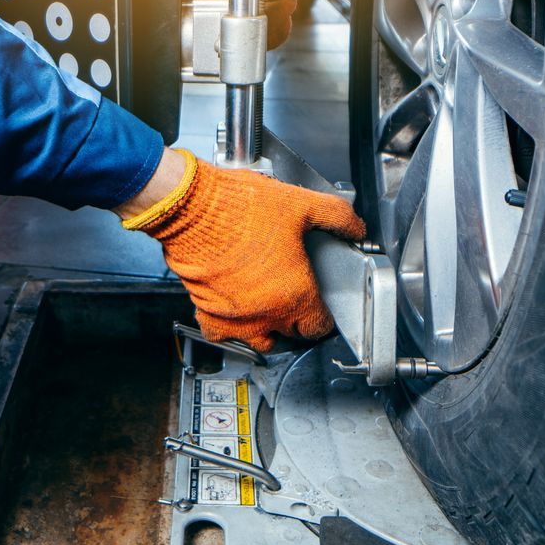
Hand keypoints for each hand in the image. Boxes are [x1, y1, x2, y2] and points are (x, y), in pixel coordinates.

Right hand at [122, 148, 365, 351]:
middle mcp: (265, 314)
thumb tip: (354, 227)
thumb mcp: (301, 204)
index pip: (318, 328)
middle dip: (295, 323)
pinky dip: (229, 326)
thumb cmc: (239, 207)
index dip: (323, 319)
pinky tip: (233, 306)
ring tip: (266, 306)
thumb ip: (336, 218)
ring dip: (264, 329)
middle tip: (294, 299)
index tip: (320, 309)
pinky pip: (221, 334)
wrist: (191, 206)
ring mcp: (234, 317)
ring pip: (257, 341)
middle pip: (290, 337)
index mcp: (295, 295)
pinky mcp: (206, 311)